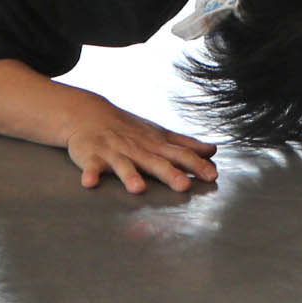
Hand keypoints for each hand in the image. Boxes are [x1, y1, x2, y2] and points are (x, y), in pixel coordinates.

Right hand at [64, 100, 218, 192]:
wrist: (88, 114)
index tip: (212, 176)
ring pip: (123, 165)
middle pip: (155, 162)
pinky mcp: (91, 156)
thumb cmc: (128, 129)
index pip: (179, 154)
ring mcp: (113, 152)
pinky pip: (90, 167)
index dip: (196, 165)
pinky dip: (90, 174)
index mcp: (154, 145)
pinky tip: (90, 183)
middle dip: (170, 174)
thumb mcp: (158, 134)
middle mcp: (137, 148)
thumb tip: (213, 151)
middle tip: (184, 186)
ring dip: (130, 176)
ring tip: (138, 189)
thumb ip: (185, 145)